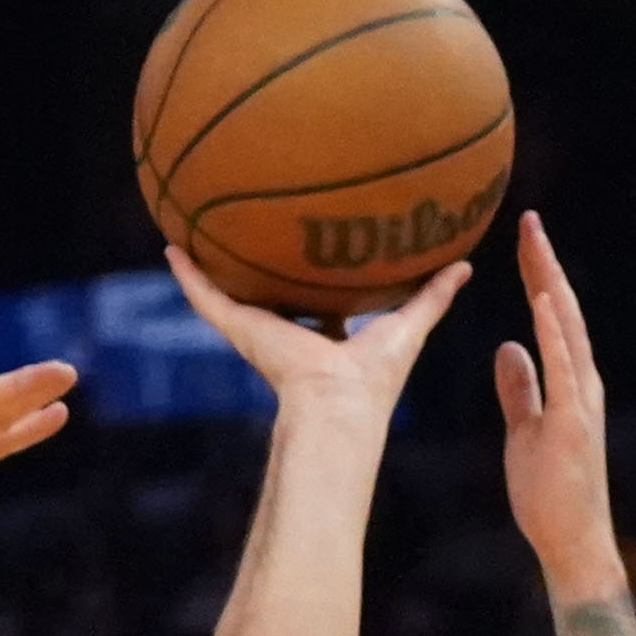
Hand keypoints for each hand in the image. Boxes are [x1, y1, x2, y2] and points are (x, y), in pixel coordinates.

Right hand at [167, 246, 468, 415]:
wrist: (338, 402)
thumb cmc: (376, 377)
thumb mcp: (409, 325)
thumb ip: (433, 296)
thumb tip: (465, 264)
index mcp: (325, 341)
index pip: (318, 309)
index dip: (315, 284)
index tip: (313, 256)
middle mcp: (289, 336)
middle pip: (269, 298)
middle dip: (259, 272)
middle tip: (248, 233)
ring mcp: (260, 333)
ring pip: (229, 296)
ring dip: (210, 270)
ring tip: (190, 234)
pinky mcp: (241, 329)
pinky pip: (207, 297)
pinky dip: (188, 275)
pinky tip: (171, 246)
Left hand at [491, 212, 619, 593]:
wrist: (572, 540)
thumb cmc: (549, 493)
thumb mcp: (525, 430)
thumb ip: (520, 388)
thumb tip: (508, 348)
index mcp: (569, 383)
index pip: (551, 319)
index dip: (538, 277)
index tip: (524, 241)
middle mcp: (581, 383)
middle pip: (562, 312)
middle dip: (545, 266)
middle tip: (528, 222)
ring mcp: (581, 401)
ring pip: (567, 330)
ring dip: (551, 284)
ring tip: (535, 244)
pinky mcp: (572, 422)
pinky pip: (564, 368)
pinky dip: (553, 332)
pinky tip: (541, 300)